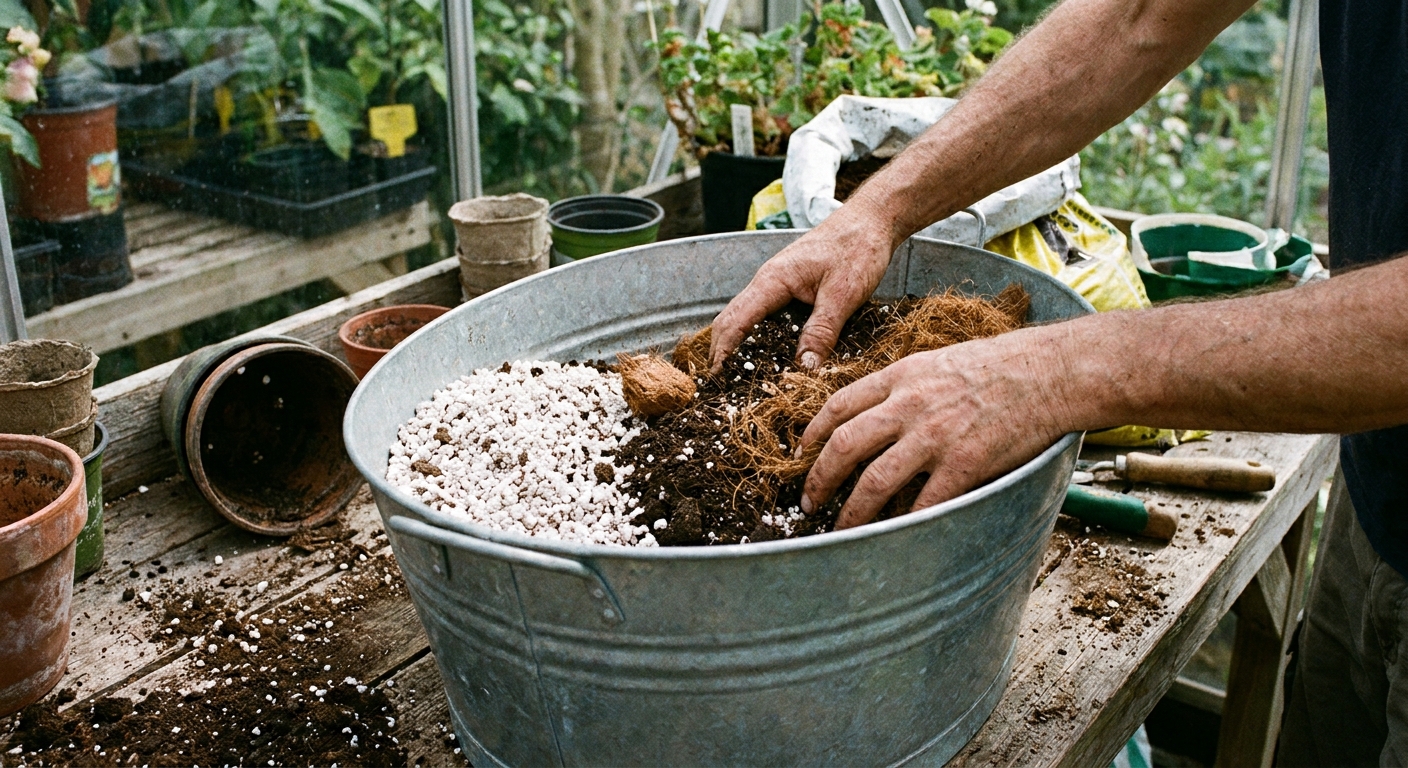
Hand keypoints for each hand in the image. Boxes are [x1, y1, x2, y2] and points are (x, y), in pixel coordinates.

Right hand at [710, 203, 895, 372]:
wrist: (873, 219)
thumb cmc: (858, 247)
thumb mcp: (843, 294)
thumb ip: (822, 331)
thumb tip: (805, 369)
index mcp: (772, 280)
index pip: (734, 320)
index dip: (723, 352)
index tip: (716, 380)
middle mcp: (768, 281)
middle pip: (731, 319)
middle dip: (722, 351)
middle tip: (721, 386)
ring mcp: (778, 284)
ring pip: (746, 317)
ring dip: (738, 345)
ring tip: (737, 377)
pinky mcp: (791, 287)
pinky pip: (765, 315)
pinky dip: (758, 335)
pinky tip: (767, 354)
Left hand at [796, 327, 1074, 528]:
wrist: (1049, 372)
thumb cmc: (997, 366)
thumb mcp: (936, 361)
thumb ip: (902, 386)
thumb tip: (874, 413)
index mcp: (900, 377)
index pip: (838, 406)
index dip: (812, 434)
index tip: (801, 454)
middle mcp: (909, 406)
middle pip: (844, 446)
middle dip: (818, 479)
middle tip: (807, 501)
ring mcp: (934, 437)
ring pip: (873, 482)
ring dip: (849, 512)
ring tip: (839, 529)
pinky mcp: (963, 465)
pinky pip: (922, 504)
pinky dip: (901, 526)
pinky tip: (890, 539)